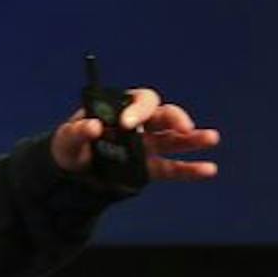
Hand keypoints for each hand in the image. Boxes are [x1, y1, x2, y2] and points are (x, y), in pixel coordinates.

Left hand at [50, 87, 220, 181]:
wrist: (71, 174)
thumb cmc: (69, 146)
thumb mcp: (66, 138)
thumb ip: (77, 132)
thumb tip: (93, 126)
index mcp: (119, 109)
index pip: (137, 101)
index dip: (138, 109)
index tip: (127, 124)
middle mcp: (138, 125)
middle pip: (162, 115)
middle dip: (175, 117)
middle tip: (183, 126)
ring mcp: (146, 146)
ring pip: (174, 139)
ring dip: (193, 138)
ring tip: (211, 137)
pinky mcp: (149, 168)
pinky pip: (173, 168)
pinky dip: (191, 169)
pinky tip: (209, 169)